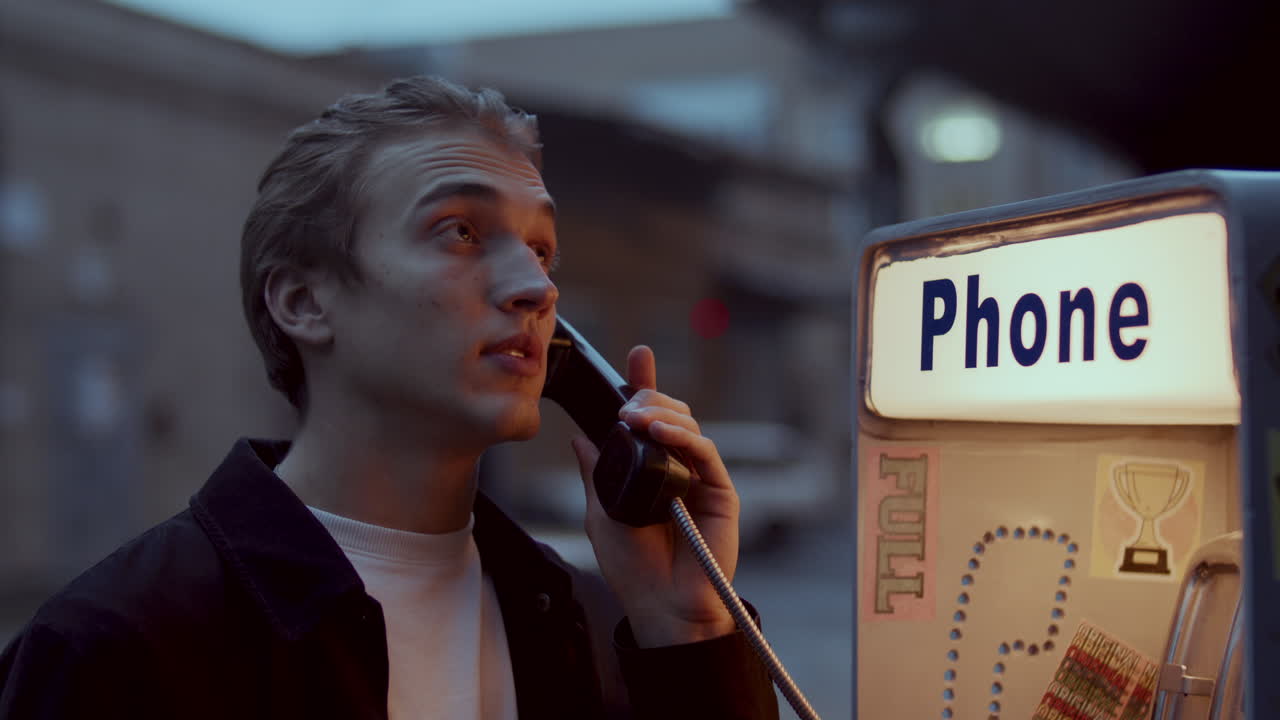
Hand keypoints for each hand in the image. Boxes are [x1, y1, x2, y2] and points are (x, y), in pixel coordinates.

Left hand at [570, 345, 740, 647]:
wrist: (661, 605)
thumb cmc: (632, 568)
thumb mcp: (600, 513)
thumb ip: (595, 474)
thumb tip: (580, 439)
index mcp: (649, 470)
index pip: (648, 421)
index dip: (644, 387)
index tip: (638, 357)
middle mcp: (677, 468)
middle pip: (670, 414)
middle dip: (648, 398)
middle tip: (626, 404)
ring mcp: (700, 478)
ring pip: (688, 425)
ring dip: (661, 413)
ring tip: (636, 418)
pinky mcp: (719, 491)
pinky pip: (705, 452)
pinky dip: (684, 436)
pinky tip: (661, 433)